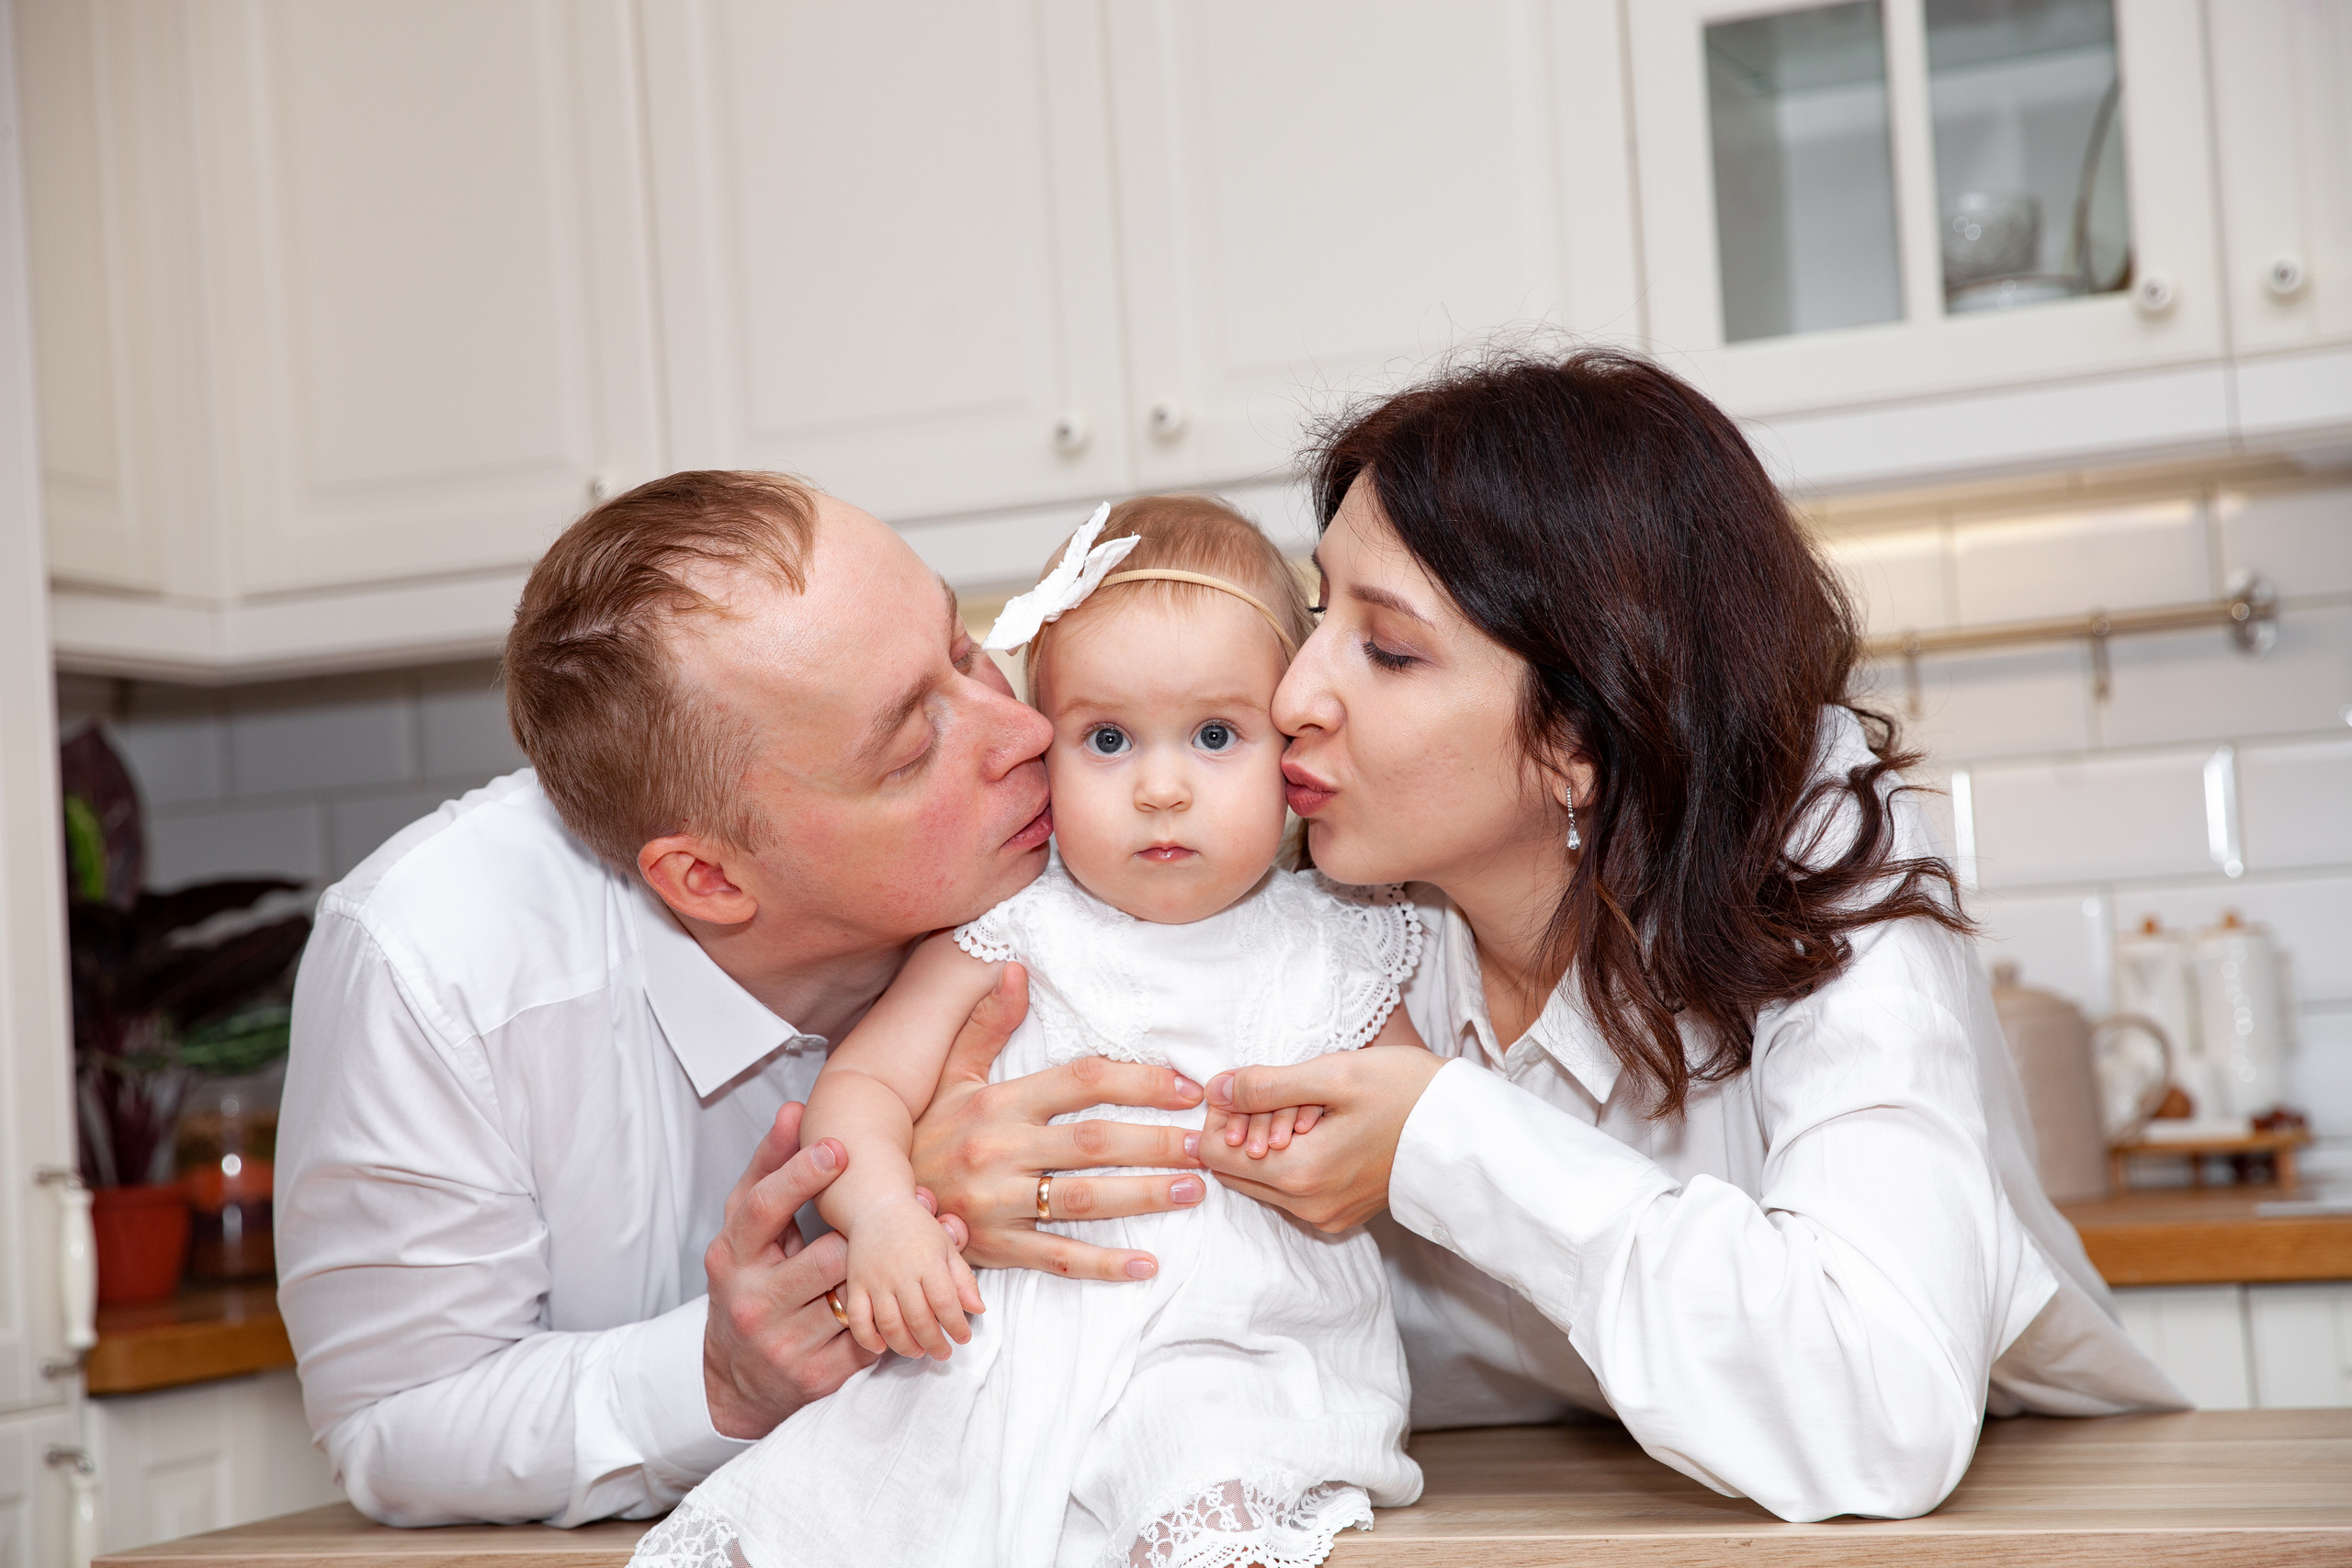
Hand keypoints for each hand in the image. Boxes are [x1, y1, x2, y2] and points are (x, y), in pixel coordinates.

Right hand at [701, 1103, 970, 1438]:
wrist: (736, 1377)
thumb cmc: (749, 1281)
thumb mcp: (748, 1228)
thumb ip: (771, 1168)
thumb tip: (796, 1108)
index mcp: (731, 1256)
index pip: (762, 1208)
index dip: (801, 1175)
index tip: (839, 1147)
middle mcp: (753, 1301)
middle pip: (824, 1256)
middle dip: (872, 1232)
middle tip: (915, 1199)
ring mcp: (784, 1343)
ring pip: (855, 1295)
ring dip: (890, 1268)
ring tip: (915, 1243)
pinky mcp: (817, 1377)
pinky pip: (871, 1336)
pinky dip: (891, 1311)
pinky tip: (907, 1292)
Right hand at [843, 1196, 986, 1359]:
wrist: (877, 1207)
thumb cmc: (918, 1229)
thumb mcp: (947, 1247)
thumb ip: (963, 1280)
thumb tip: (978, 1310)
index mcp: (928, 1262)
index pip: (945, 1303)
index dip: (957, 1326)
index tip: (964, 1338)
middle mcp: (901, 1273)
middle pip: (919, 1319)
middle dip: (934, 1343)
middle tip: (943, 1352)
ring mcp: (876, 1280)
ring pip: (890, 1325)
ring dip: (905, 1346)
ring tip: (919, 1351)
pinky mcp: (856, 1285)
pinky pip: (858, 1320)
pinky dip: (868, 1339)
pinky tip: (881, 1347)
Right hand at [911, 963, 1210, 1280]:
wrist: (869, 1198)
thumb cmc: (923, 1132)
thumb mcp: (949, 1075)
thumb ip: (985, 1024)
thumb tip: (1013, 968)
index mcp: (998, 1102)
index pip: (1081, 1081)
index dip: (1139, 1081)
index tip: (1187, 1088)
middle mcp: (999, 1149)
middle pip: (1092, 1142)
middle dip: (1156, 1142)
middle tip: (1209, 1143)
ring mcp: (996, 1202)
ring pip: (1082, 1199)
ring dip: (1143, 1195)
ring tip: (1194, 1189)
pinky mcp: (994, 1247)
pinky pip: (1056, 1257)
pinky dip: (1103, 1264)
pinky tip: (1147, 1264)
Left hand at [1196, 1046, 1445, 1231]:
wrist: (1466, 1128)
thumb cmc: (1406, 1092)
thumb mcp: (1335, 1074)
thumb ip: (1266, 1084)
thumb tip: (1214, 1089)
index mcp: (1300, 1174)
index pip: (1213, 1154)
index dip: (1218, 1115)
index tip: (1246, 1084)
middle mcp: (1307, 1206)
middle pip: (1233, 1171)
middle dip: (1240, 1130)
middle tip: (1275, 1093)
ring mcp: (1324, 1216)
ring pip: (1261, 1180)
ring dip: (1266, 1144)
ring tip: (1305, 1109)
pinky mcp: (1339, 1215)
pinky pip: (1290, 1190)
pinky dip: (1291, 1160)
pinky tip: (1320, 1130)